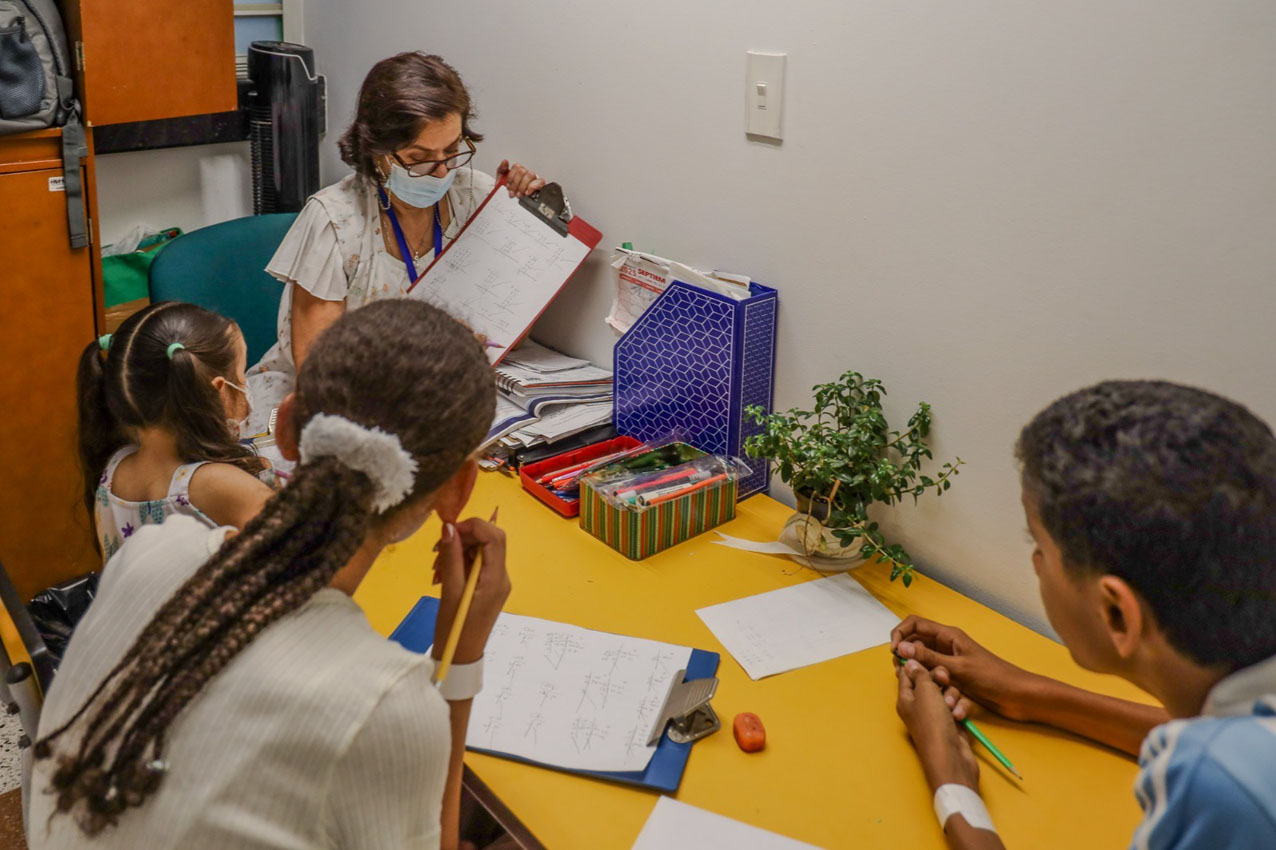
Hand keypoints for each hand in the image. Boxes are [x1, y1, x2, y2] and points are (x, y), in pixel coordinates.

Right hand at [431, 518, 511, 664]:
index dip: (473, 526)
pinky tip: (443, 572)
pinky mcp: (488, 587)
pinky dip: (460, 561)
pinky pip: (477, 564)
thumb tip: (448, 527)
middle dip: (463, 538)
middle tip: (437, 550)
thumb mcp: (450, 590)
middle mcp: (502, 577)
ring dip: (458, 550)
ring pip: (481, 551)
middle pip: (489, 541)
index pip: (495, 537)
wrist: (460, 657)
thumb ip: (451, 557)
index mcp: (496, 578)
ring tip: (437, 566)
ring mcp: (496, 582)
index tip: (449, 531)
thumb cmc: (455, 628)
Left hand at [497, 160, 546, 196]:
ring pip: (530, 175)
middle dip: (515, 184)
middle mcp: (526, 173)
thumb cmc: (508, 191)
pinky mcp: (539, 185)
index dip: (511, 177)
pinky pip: (540, 181)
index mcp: (518, 170)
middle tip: (513, 191)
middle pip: (522, 171)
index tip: (508, 186)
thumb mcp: (501, 180)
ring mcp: (533, 179)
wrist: (509, 202)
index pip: (516, 166)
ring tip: (519, 194)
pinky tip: (527, 193)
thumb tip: (505, 161)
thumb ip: (502, 169)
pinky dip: (532, 187)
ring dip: (523, 186)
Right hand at [892, 616, 1040, 721]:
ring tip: (925, 688)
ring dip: (922, 676)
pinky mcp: (953, 679)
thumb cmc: (992, 677)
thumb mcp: (958, 668)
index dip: (899, 634)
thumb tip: (900, 649)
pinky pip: (935, 679)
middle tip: (904, 674)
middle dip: (907, 658)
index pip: (914, 624)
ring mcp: (949, 662)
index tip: (894, 653)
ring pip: (923, 664)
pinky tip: (942, 700)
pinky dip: (935, 688)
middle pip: (914, 644)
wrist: (1018, 696)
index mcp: (947, 635)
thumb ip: (928, 658)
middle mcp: (945, 646)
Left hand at [897, 659, 980, 791]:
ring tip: (951, 707)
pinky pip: (958, 705)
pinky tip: (959, 717)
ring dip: (952, 696)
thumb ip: (919, 674)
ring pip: (947, 691)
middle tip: (943, 680)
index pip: (906, 674)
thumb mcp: (925, 692)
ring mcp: (937, 714)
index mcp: (906, 697)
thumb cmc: (933, 723)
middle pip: (930, 680)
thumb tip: (909, 661)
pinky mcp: (953, 721)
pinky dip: (960, 709)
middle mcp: (920, 705)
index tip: (922, 649)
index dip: (914, 662)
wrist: (951, 757)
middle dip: (940, 678)